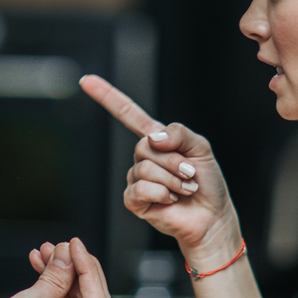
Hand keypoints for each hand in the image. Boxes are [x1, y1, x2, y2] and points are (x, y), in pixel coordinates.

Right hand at [79, 74, 240, 261]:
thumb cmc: (207, 183)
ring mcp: (137, 179)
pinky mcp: (134, 201)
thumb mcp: (201, 147)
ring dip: (172, 180)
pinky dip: (161, 194)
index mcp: (157, 140)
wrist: (211, 216)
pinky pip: (140, 189)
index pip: (128, 114)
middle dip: (174, 161)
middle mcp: (144, 158)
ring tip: (184, 189)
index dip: (107, 97)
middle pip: (145, 146)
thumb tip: (153, 138)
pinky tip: (170, 200)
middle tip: (189, 174)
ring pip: (145, 168)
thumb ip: (179, 133)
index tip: (86, 81)